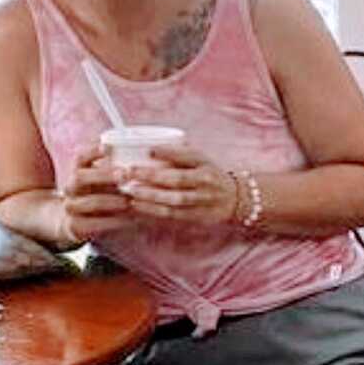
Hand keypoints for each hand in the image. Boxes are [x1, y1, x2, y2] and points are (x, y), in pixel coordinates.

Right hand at [62, 143, 131, 242]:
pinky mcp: (75, 226)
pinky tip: (129, 219)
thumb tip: (148, 153)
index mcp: (78, 171)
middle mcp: (71, 188)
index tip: (109, 147)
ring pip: (89, 202)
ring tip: (129, 201)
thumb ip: (118, 169)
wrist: (77, 223)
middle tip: (124, 174)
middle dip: (103, 175)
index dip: (92, 151)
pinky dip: (112, 221)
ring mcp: (72, 207)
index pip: (80, 157)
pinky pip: (92, 224)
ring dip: (111, 201)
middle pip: (80, 177)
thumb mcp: (104, 180)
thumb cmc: (99, 195)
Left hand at [114, 144, 237, 225]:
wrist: (234, 199)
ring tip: (130, 190)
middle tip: (129, 172)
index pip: (187, 156)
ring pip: (173, 199)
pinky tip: (137, 205)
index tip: (148, 150)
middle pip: (176, 179)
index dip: (168, 153)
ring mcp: (201, 201)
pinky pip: (171, 214)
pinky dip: (152, 210)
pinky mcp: (195, 216)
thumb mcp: (200, 159)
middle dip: (151, 176)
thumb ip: (179, 153)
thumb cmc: (209, 175)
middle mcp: (205, 182)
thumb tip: (149, 148)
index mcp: (205, 164)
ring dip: (149, 195)